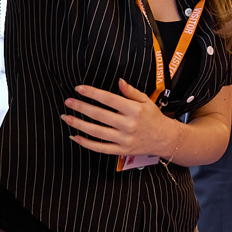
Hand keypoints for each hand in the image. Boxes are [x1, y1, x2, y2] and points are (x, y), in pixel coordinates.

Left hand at [63, 80, 179, 156]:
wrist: (164, 139)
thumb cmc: (153, 117)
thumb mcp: (146, 100)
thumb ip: (131, 91)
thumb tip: (119, 81)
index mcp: (134, 110)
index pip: (109, 99)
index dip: (92, 93)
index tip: (79, 89)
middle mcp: (128, 125)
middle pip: (99, 115)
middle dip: (81, 107)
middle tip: (68, 102)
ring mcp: (124, 139)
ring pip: (97, 132)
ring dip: (79, 125)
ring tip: (67, 118)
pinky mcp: (121, 151)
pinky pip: (100, 148)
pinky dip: (86, 143)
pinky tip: (75, 136)